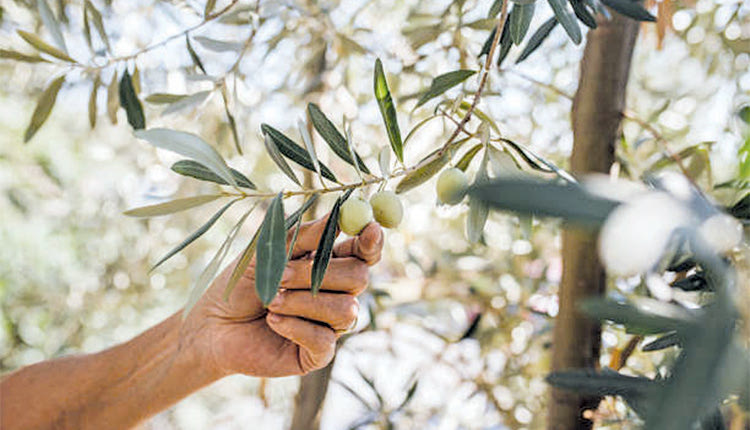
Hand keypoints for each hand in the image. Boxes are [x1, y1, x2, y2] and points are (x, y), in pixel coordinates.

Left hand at [183, 215, 383, 377]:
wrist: (212, 325)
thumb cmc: (241, 284)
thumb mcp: (268, 252)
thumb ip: (304, 237)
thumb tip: (337, 216)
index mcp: (328, 264)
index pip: (363, 253)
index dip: (371, 242)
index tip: (370, 228)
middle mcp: (335, 293)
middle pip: (358, 277)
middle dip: (318, 273)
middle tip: (281, 275)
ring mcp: (329, 325)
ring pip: (345, 310)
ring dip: (302, 301)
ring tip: (270, 301)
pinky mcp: (317, 353)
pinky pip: (325, 339)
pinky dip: (295, 326)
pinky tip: (273, 322)